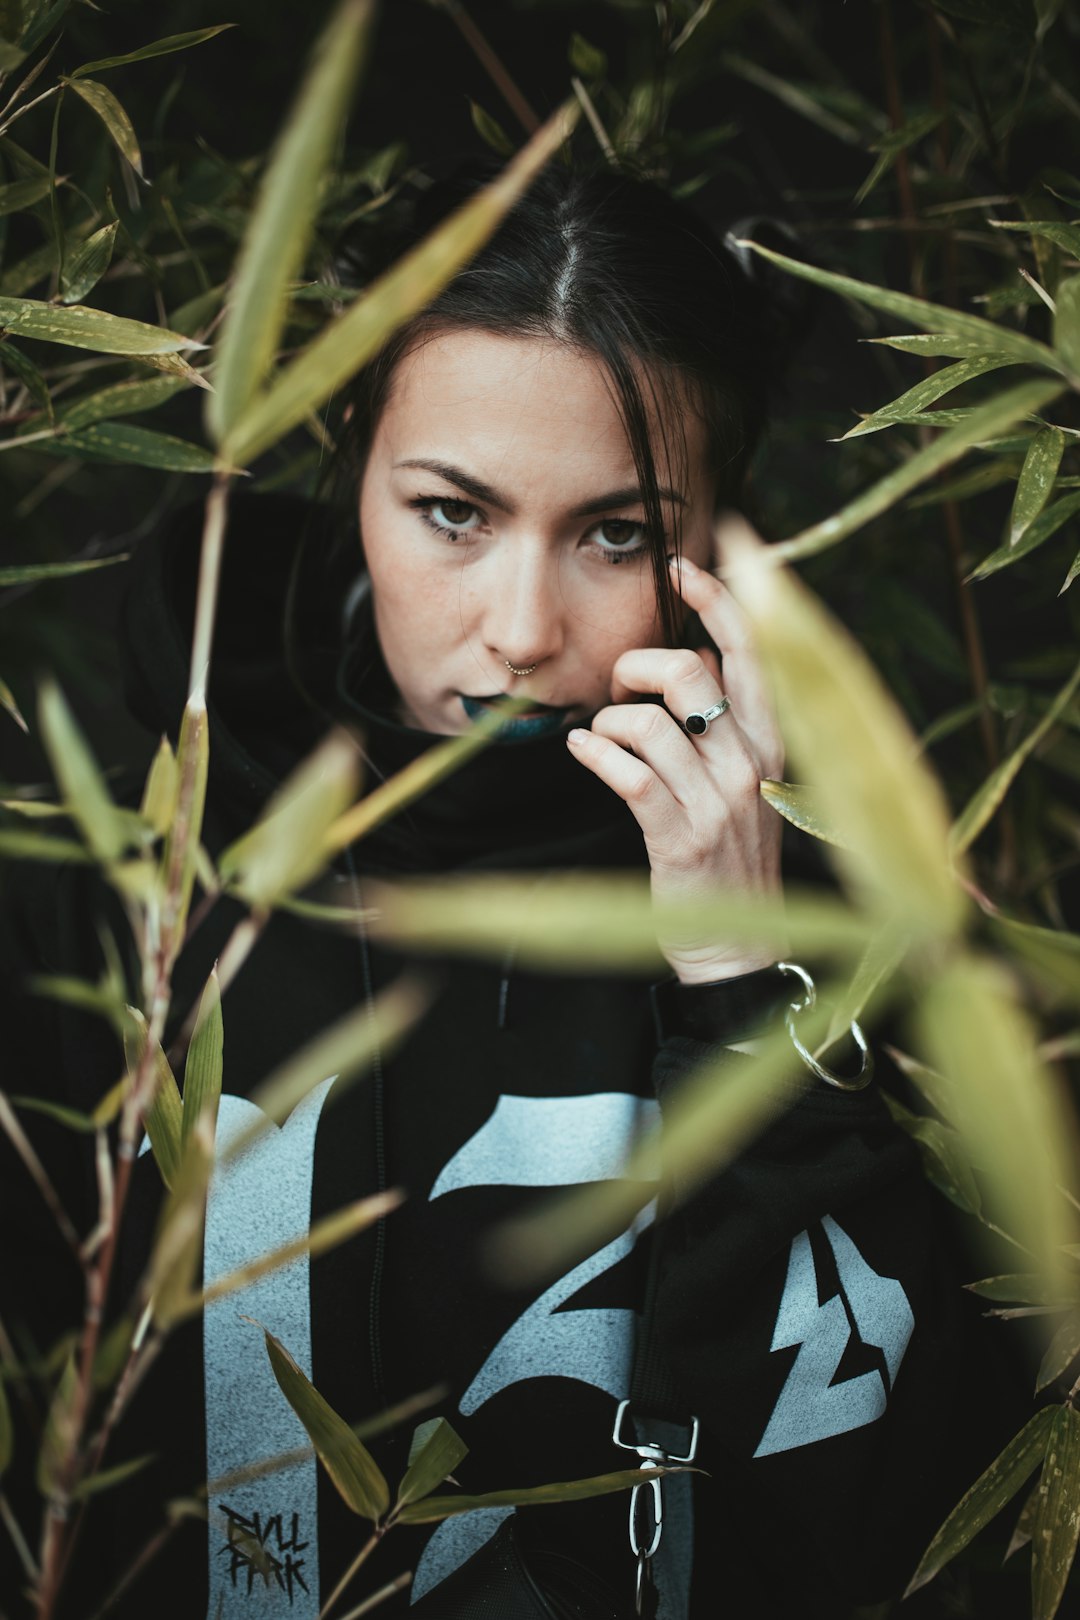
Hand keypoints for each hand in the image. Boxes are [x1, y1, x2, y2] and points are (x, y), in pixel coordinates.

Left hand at [566, 527, 784, 982]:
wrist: (740, 947)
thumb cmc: (732, 854)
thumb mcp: (745, 780)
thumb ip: (724, 721)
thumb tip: (685, 658)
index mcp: (774, 740)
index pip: (753, 649)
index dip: (720, 596)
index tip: (682, 564)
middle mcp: (753, 763)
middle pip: (693, 673)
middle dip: (640, 666)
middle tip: (622, 688)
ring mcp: (718, 802)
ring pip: (650, 721)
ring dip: (610, 718)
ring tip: (604, 734)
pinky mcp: (680, 838)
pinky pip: (628, 774)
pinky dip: (593, 753)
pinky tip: (584, 752)